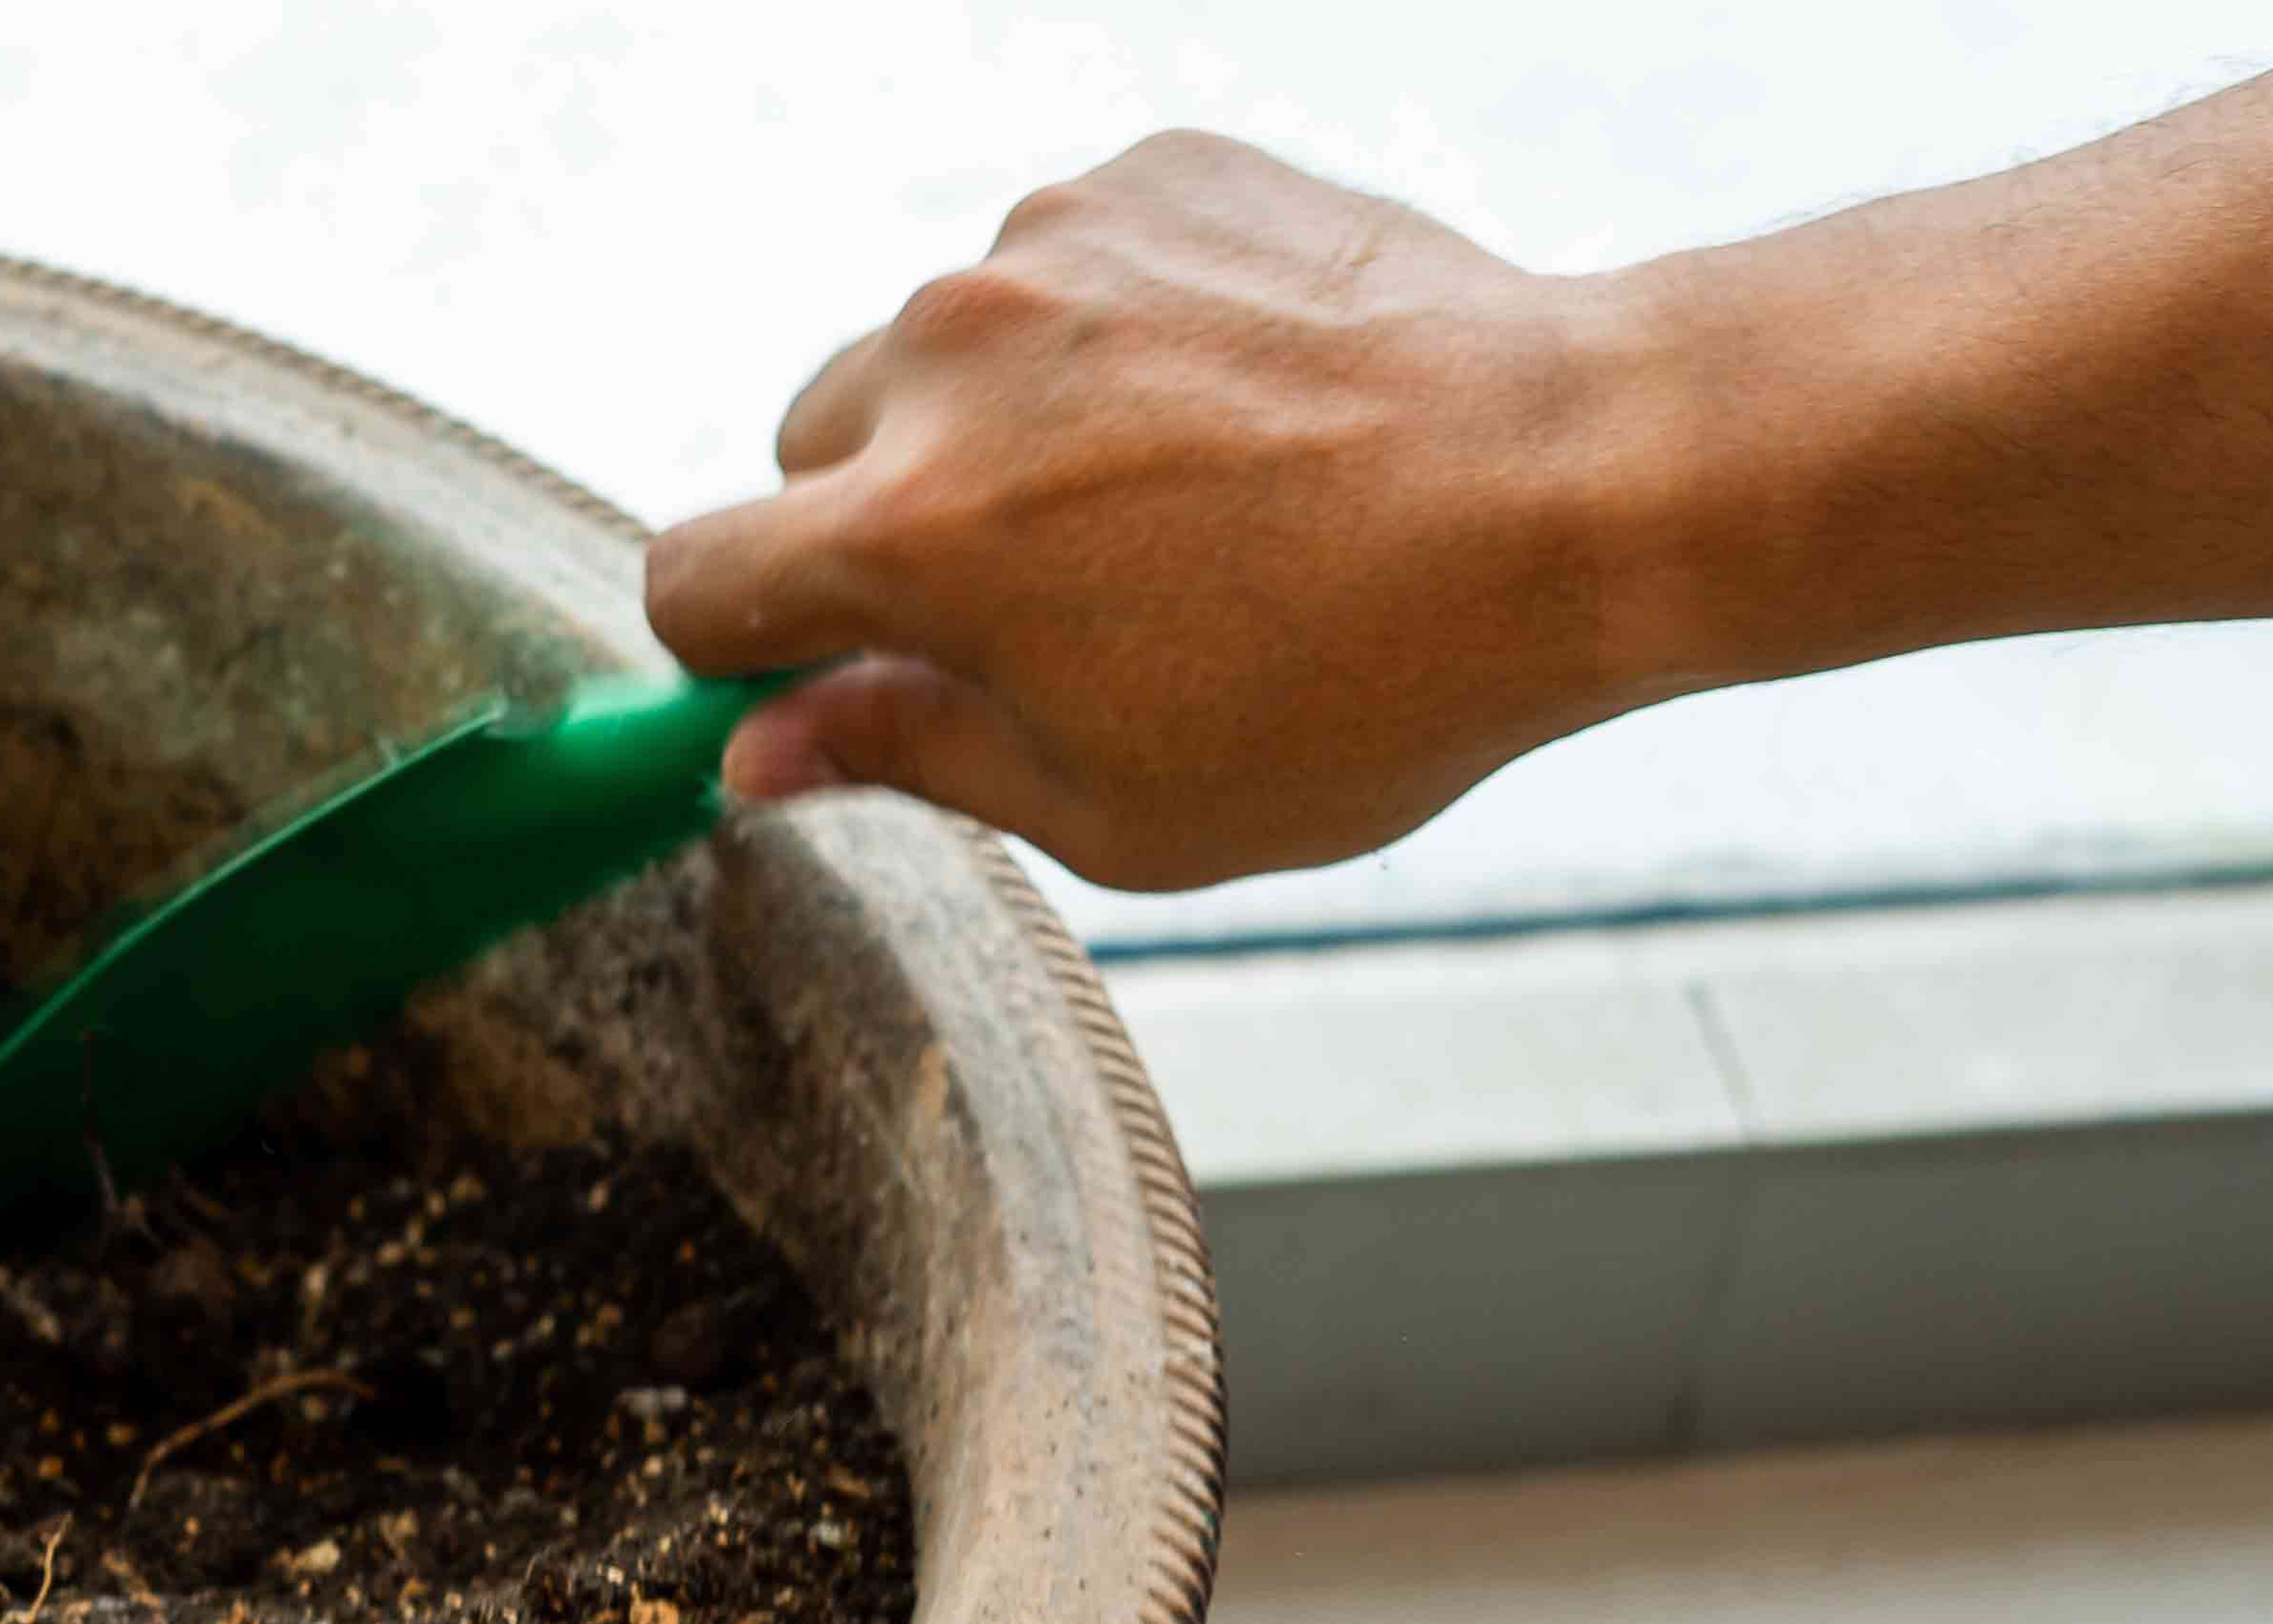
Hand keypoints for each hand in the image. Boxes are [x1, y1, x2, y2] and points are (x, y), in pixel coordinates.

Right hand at [647, 133, 1676, 890]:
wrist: (1575, 483)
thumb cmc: (1360, 680)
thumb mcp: (1116, 804)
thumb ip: (906, 757)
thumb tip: (761, 751)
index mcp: (911, 536)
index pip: (696, 582)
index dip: (734, 651)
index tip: (812, 677)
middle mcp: (947, 356)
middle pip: (808, 448)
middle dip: (879, 526)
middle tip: (1038, 604)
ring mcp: (1053, 242)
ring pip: (939, 348)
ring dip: (999, 421)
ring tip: (1172, 498)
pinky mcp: (1153, 171)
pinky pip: (1064, 261)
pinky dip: (1110, 331)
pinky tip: (1234, 409)